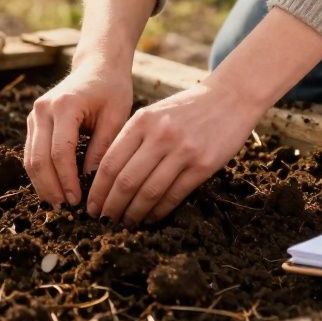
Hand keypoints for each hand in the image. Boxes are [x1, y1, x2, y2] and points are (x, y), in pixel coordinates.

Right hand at [25, 58, 133, 206]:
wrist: (97, 66)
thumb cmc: (112, 89)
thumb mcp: (116, 117)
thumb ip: (103, 148)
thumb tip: (92, 184)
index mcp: (64, 105)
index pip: (60, 152)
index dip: (67, 179)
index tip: (78, 200)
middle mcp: (43, 109)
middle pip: (38, 158)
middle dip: (51, 187)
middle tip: (66, 209)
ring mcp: (34, 115)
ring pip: (30, 158)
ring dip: (42, 184)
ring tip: (59, 204)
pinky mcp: (34, 121)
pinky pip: (31, 152)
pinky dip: (40, 173)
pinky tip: (54, 188)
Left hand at [86, 78, 267, 225]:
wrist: (230, 97)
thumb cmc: (187, 109)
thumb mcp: (154, 113)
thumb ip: (132, 138)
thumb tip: (107, 178)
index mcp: (142, 121)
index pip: (110, 162)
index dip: (98, 190)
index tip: (91, 206)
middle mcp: (160, 135)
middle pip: (126, 181)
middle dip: (111, 206)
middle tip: (104, 220)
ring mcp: (184, 150)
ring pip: (149, 192)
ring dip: (134, 213)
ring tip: (125, 223)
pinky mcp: (204, 164)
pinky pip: (175, 195)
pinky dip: (159, 211)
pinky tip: (150, 218)